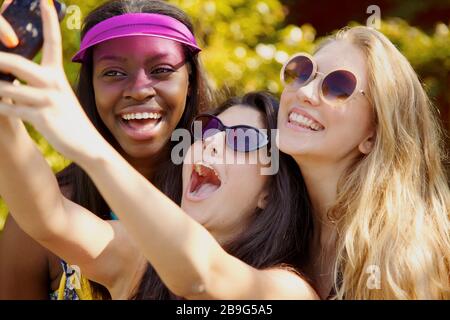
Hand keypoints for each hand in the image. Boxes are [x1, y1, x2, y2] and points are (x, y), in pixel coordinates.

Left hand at [0, 0, 105, 160]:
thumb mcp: (58, 96)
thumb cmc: (68, 120)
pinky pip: (9, 109)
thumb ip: (38, 83)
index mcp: (58, 75)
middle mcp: (53, 83)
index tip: (43, 0)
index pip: (52, 41)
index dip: (48, 19)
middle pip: (15, 62)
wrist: (87, 145)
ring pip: (6, 88)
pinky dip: (0, 108)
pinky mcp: (41, 117)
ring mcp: (47, 100)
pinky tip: (0, 108)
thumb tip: (9, 75)